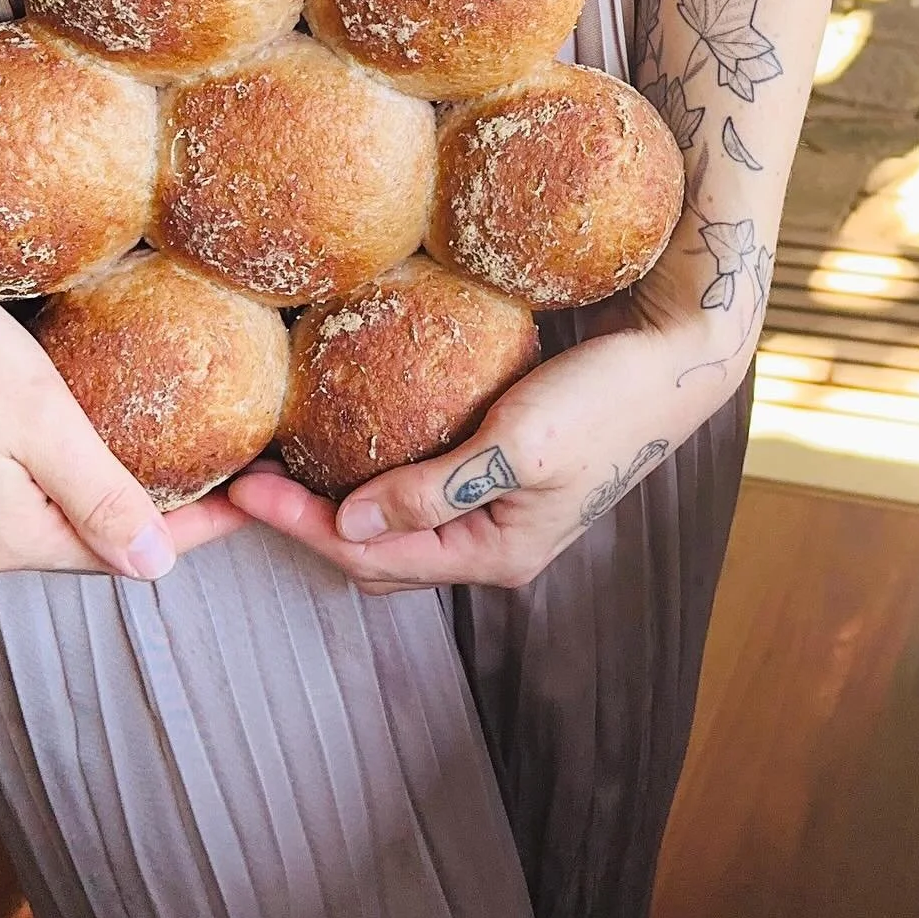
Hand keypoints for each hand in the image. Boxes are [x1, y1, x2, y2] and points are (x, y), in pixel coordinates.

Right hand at [0, 208, 247, 576]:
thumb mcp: (38, 418)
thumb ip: (99, 496)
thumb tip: (157, 569)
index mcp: (6, 538)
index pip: (127, 551)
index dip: (198, 525)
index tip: (256, 495)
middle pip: (91, 542)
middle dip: (161, 515)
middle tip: (229, 474)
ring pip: (55, 520)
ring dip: (114, 496)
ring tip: (177, 460)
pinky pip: (21, 496)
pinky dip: (68, 479)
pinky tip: (93, 444)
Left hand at [228, 300, 738, 594]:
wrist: (676, 357)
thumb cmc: (606, 398)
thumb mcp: (517, 448)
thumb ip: (431, 494)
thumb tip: (346, 527)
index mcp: (493, 556)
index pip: (368, 560)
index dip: (298, 528)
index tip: (242, 488)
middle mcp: (490, 548)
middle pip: (373, 559)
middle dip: (305, 527)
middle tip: (245, 482)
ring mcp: (495, 516)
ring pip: (392, 531)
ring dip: (334, 506)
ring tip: (279, 466)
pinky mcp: (498, 476)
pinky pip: (416, 493)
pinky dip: (371, 479)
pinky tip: (342, 441)